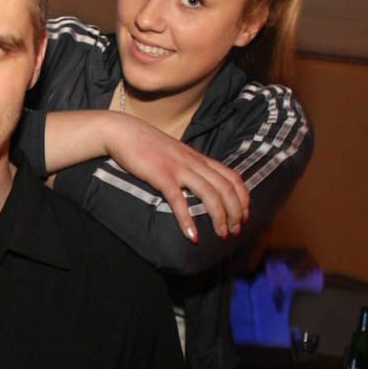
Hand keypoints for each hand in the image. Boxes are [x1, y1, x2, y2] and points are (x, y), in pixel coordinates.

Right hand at [105, 115, 248, 242]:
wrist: (124, 132)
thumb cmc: (147, 145)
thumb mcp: (176, 154)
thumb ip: (190, 167)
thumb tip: (201, 184)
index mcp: (199, 158)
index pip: (232, 177)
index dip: (243, 198)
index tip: (243, 216)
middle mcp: (194, 163)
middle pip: (226, 188)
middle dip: (235, 213)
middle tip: (235, 232)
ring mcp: (178, 168)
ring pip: (209, 194)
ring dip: (219, 217)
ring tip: (222, 235)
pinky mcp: (161, 176)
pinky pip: (179, 200)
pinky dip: (187, 220)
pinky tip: (192, 236)